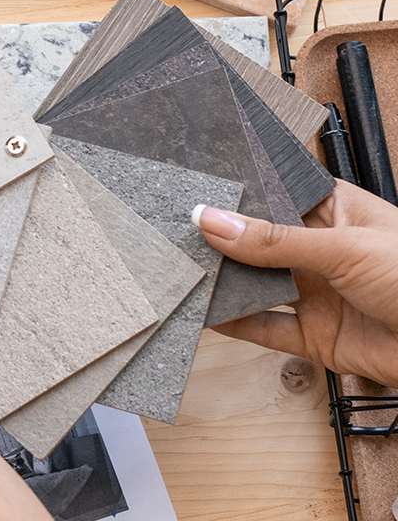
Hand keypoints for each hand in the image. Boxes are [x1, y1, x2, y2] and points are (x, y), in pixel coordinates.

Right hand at [196, 180, 397, 384]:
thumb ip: (275, 240)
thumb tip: (214, 220)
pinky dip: (234, 323)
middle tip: (174, 227)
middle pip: (259, 239)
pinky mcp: (315, 335)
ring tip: (181, 266)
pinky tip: (206, 313)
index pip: (277, 191)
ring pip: (256, 282)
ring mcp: (318, 293)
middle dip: (221, 236)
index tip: (196, 185)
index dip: (240, 189)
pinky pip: (265, 327)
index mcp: (337, 212)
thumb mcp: (345, 248)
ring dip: (223, 278)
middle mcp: (322, 250)